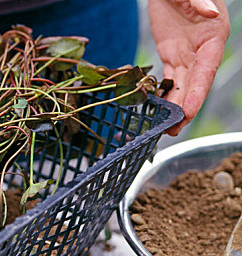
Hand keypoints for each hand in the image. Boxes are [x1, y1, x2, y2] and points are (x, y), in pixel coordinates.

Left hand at [148, 0, 229, 135]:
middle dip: (186, 108)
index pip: (207, 69)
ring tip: (166, 127)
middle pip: (195, 84)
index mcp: (213, 36)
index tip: (188, 110)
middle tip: (174, 128)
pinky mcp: (172, 54)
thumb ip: (200, 0)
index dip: (198, 91)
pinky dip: (164, 94)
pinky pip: (169, 78)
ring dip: (175, 107)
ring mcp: (187, 54)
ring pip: (182, 85)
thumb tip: (212, 13)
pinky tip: (158, 109)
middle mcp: (202, 50)